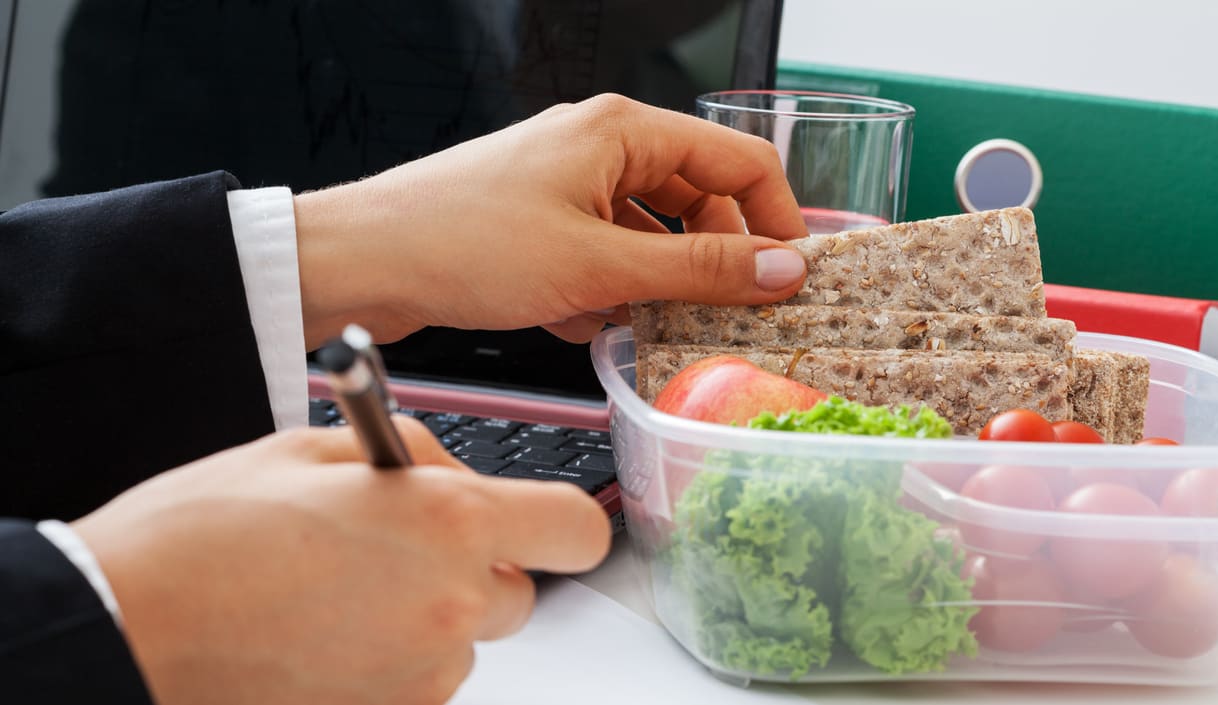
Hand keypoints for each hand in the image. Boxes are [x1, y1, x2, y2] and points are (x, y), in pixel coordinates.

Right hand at [73, 417, 610, 704]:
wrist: (128, 625)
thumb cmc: (205, 535)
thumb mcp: (313, 448)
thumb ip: (412, 454)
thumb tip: (452, 473)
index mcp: (445, 521)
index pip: (576, 529)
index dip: (560, 521)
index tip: (536, 518)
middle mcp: (449, 604)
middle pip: (518, 591)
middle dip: (476, 565)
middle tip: (402, 544)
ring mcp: (420, 673)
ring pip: (465, 638)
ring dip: (428, 612)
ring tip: (341, 588)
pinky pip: (420, 679)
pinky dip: (391, 656)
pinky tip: (326, 630)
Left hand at [293, 93, 808, 346]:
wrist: (360, 264)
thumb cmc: (459, 242)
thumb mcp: (598, 265)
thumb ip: (698, 267)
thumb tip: (777, 270)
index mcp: (622, 130)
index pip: (738, 163)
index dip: (777, 221)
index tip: (793, 278)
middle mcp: (598, 147)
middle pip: (695, 201)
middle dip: (708, 262)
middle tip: (723, 317)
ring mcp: (567, 185)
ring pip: (647, 236)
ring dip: (650, 284)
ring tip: (635, 324)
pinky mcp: (540, 223)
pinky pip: (603, 255)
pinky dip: (602, 291)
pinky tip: (574, 318)